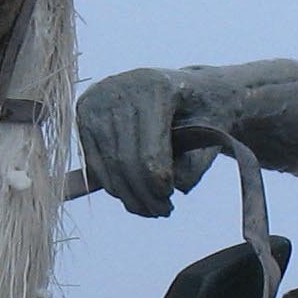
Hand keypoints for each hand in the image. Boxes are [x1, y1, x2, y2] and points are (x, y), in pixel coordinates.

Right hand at [78, 67, 217, 216]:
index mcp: (156, 88)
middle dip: (143, 196)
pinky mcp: (84, 111)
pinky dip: (112, 183)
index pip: (149, 154)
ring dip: (128, 196)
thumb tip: (173, 187)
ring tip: (150, 208)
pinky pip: (93, 161)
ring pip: (108, 165)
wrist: (185, 86)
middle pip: (124, 162)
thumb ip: (193, 166)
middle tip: (161, 212)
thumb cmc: (204, 113)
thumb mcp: (213, 136)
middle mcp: (121, 88)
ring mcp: (98, 98)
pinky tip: (131, 194)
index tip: (171, 200)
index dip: (159, 186)